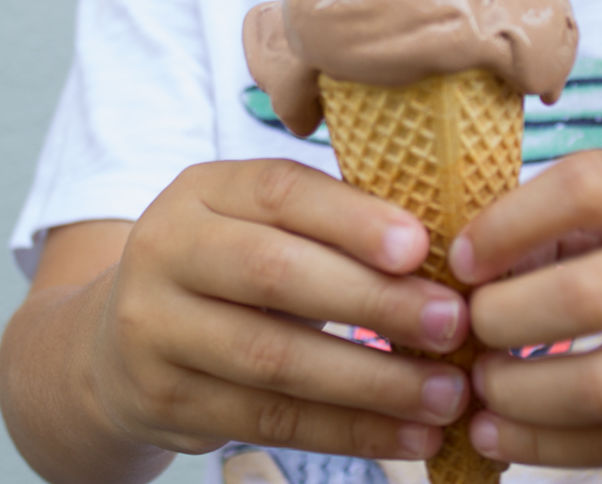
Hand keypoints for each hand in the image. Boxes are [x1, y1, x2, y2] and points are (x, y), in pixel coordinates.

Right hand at [91, 159, 470, 459]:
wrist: (124, 340)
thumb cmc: (238, 268)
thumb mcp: (269, 226)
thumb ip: (338, 227)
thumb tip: (449, 256)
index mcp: (206, 189)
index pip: (282, 191)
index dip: (354, 220)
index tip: (422, 248)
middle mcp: (166, 248)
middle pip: (276, 274)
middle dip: (375, 302)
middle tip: (454, 324)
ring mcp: (154, 327)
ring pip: (275, 359)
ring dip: (374, 382)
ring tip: (448, 395)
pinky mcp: (163, 398)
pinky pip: (269, 420)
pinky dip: (349, 431)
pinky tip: (410, 435)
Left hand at [450, 151, 601, 465]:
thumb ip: (594, 220)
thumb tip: (485, 260)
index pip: (589, 188)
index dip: (509, 222)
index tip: (463, 254)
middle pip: (589, 297)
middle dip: (502, 318)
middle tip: (464, 327)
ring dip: (518, 396)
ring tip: (475, 389)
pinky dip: (554, 449)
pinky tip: (505, 438)